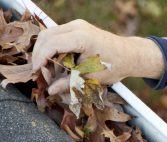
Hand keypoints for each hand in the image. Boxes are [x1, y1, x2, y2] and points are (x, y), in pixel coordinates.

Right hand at [31, 19, 164, 93]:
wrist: (130, 55)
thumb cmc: (114, 66)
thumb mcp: (91, 77)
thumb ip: (68, 83)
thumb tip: (50, 91)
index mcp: (82, 38)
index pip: (52, 44)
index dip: (40, 58)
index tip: (36, 72)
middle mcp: (77, 27)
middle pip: (46, 36)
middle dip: (39, 54)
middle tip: (39, 72)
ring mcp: (77, 25)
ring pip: (49, 34)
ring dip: (43, 50)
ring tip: (45, 68)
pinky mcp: (77, 27)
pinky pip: (57, 34)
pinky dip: (51, 47)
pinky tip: (53, 61)